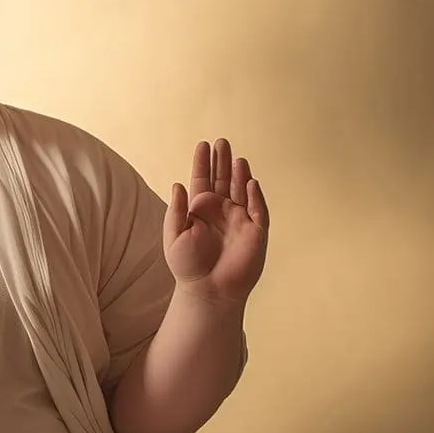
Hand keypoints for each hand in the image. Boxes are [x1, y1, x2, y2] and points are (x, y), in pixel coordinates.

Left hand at [163, 137, 268, 304]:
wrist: (208, 290)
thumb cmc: (188, 266)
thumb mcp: (174, 236)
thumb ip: (177, 210)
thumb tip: (177, 184)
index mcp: (201, 211)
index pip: (203, 181)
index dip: (203, 164)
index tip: (203, 145)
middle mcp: (222, 211)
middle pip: (224, 180)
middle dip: (223, 162)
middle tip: (221, 142)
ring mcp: (240, 220)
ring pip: (242, 191)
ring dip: (240, 174)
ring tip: (237, 158)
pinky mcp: (256, 232)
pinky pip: (258, 210)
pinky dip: (255, 196)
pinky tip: (251, 182)